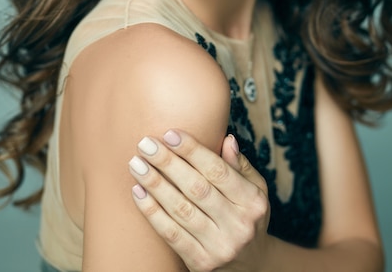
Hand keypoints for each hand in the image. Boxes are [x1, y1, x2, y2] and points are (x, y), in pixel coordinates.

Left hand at [128, 130, 269, 271]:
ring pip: (181, 210)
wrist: (250, 267)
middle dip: (168, 163)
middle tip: (145, 144)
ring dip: (155, 184)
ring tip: (136, 163)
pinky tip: (138, 192)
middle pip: (196, 188)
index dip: (192, 151)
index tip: (169, 134)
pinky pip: (171, 234)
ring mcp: (220, 246)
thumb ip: (239, 166)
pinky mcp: (201, 263)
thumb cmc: (247, 217)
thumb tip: (227, 139)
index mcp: (253, 201)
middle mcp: (239, 224)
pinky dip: (152, 212)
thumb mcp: (255, 191)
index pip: (218, 170)